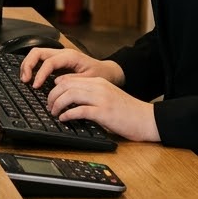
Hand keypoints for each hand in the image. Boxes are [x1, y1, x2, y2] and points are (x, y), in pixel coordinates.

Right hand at [20, 48, 123, 88]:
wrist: (107, 71)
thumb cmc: (100, 74)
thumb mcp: (90, 79)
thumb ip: (73, 80)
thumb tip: (56, 82)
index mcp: (70, 56)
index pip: (48, 62)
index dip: (40, 73)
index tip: (36, 85)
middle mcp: (62, 53)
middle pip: (37, 52)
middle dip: (28, 65)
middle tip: (25, 80)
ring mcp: (58, 56)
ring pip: (36, 54)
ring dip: (28, 65)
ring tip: (25, 79)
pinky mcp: (57, 61)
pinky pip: (40, 60)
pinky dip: (32, 67)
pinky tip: (31, 77)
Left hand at [44, 75, 159, 141]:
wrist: (148, 119)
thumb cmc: (128, 112)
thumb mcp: (108, 97)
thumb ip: (91, 94)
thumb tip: (70, 99)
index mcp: (99, 82)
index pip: (70, 79)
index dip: (56, 88)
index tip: (51, 97)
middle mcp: (99, 87)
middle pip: (66, 85)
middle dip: (52, 96)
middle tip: (49, 106)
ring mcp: (102, 99)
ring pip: (70, 95)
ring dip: (57, 104)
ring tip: (54, 112)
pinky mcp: (104, 113)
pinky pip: (80, 110)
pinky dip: (68, 114)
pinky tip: (64, 118)